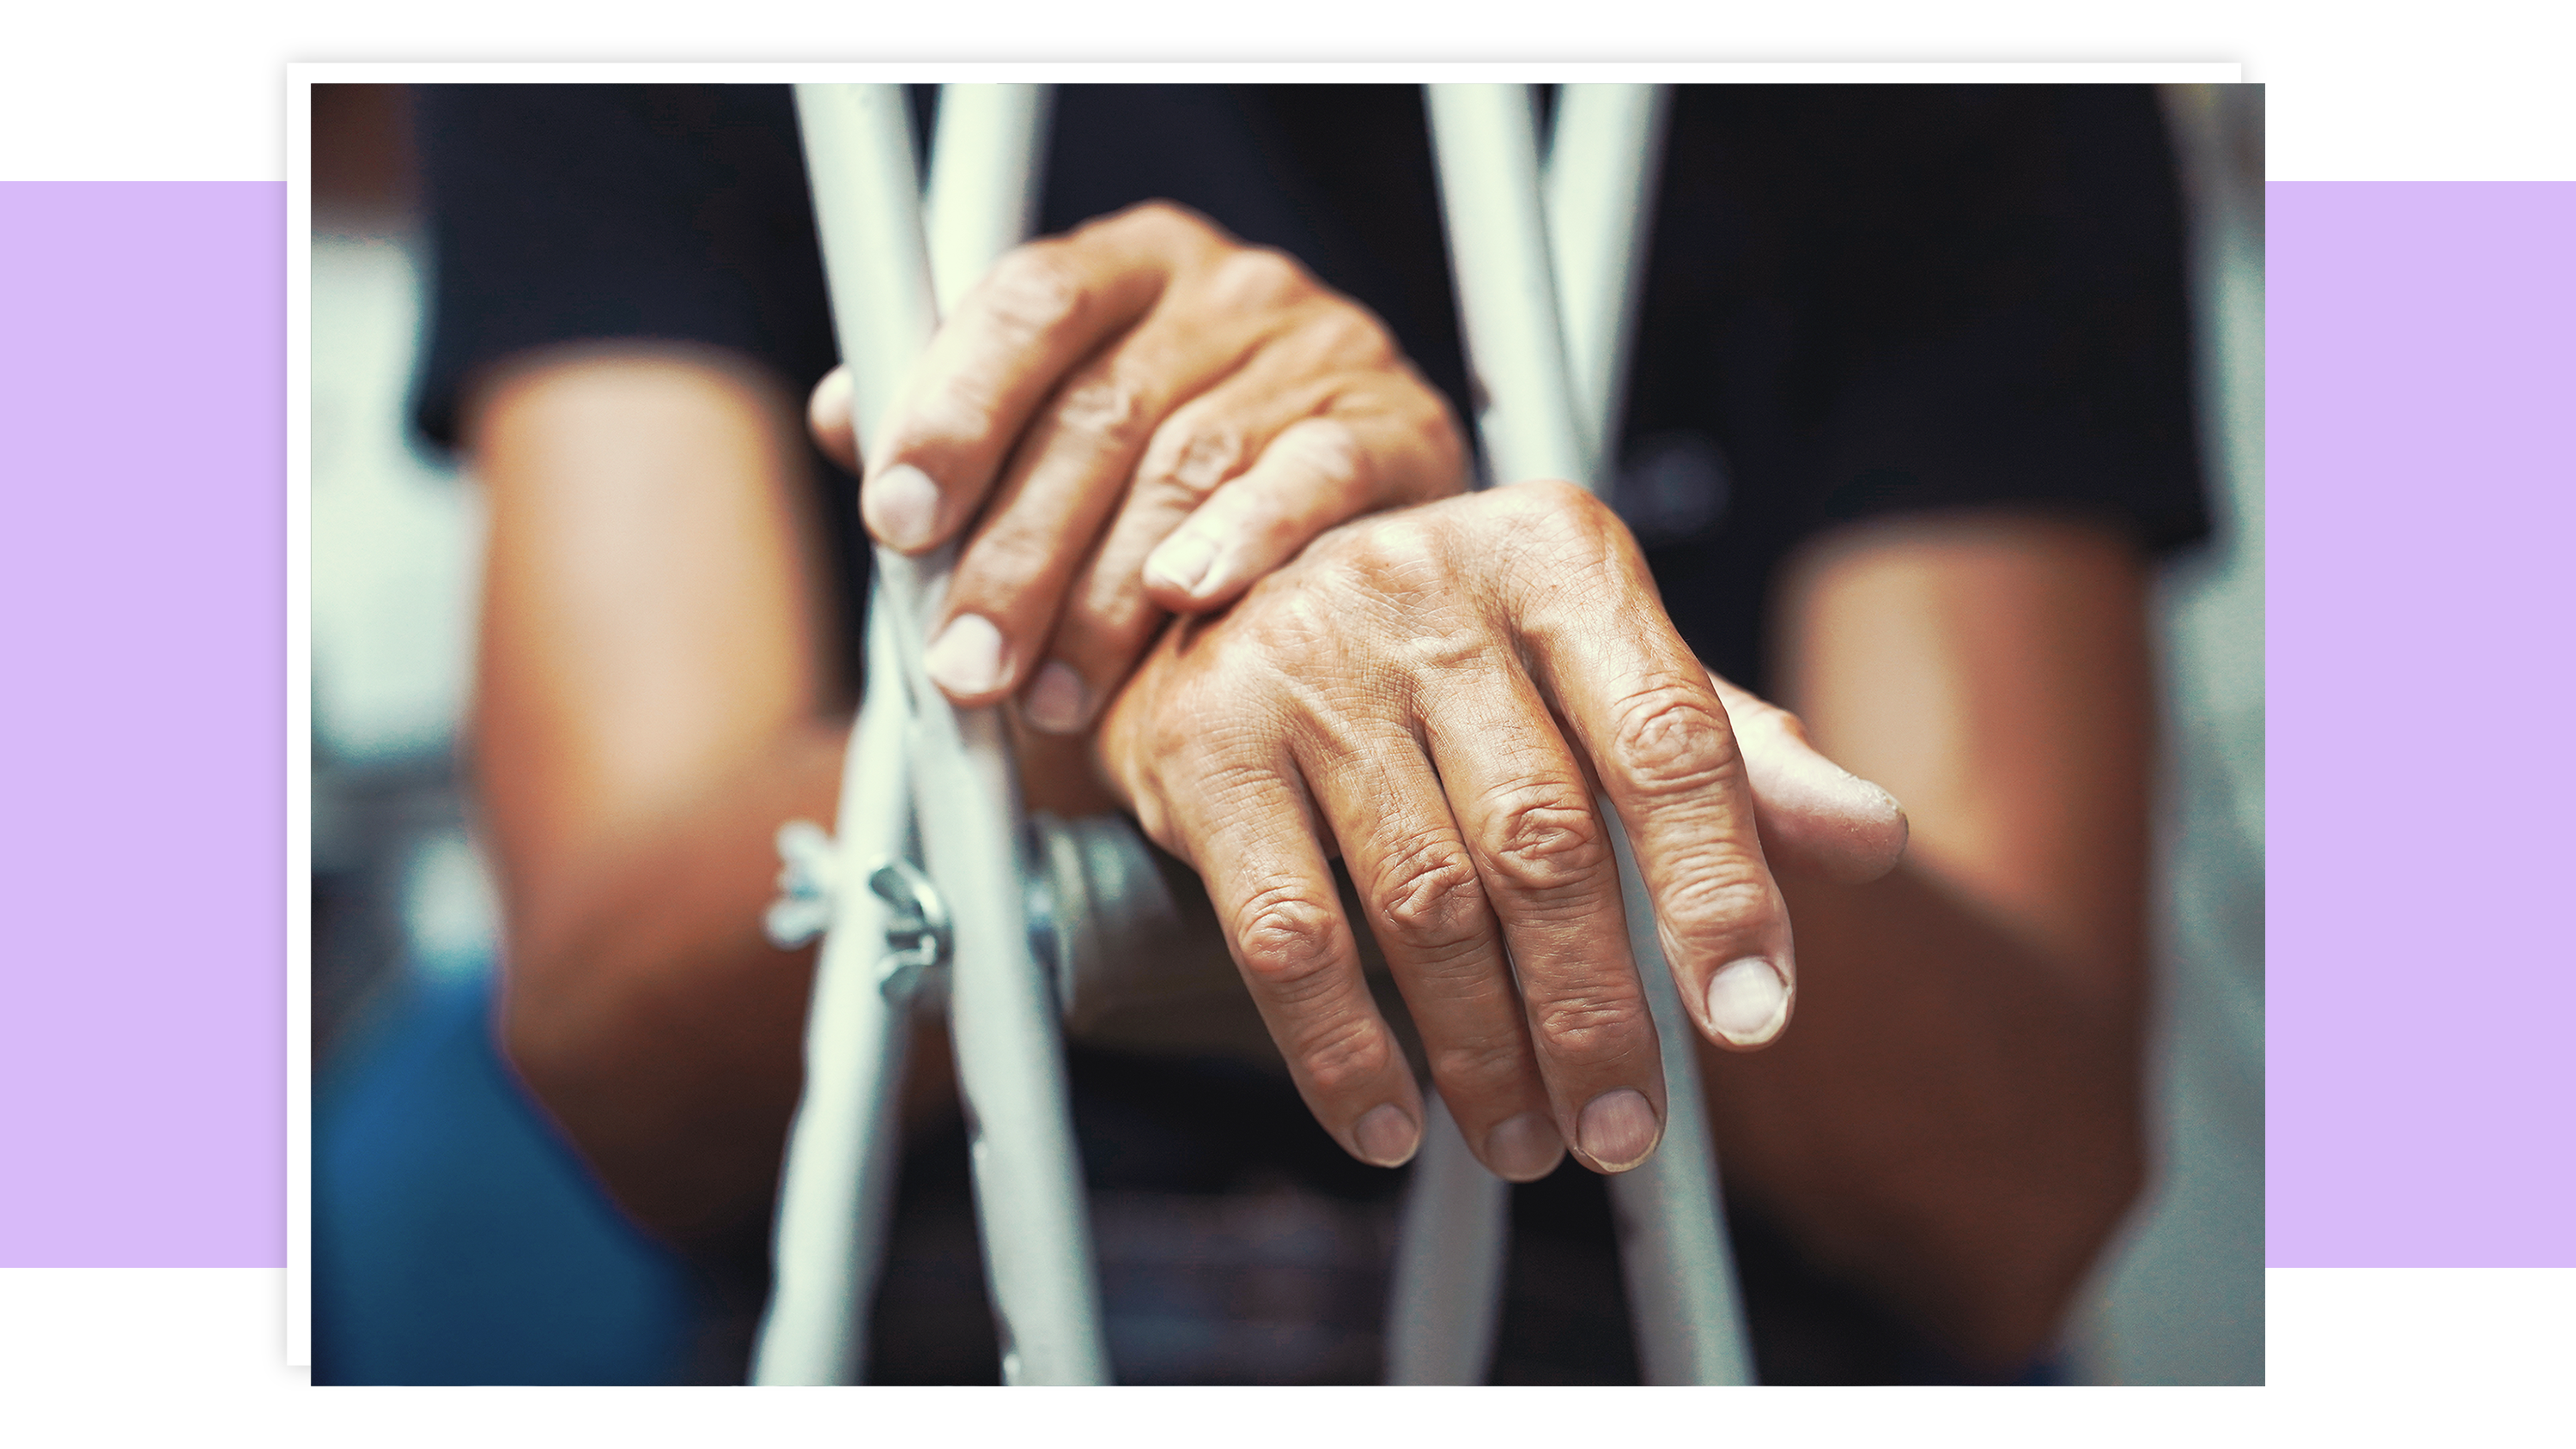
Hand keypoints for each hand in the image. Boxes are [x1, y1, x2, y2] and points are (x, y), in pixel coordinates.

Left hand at [809, 201, 1465, 734]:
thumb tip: (842, 414)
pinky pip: (1312, 480)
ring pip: (1187, 468)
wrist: (1348, 508)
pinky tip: (1186, 600)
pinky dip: (1243, 539)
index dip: (954, 411)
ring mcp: (1322, 348)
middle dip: (1014, 555)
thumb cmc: (1169, 479)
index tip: (896, 520)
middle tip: (962, 668)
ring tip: (1052, 698)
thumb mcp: (1055, 434)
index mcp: (1128, 263)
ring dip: (1103, 599)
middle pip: (1100, 412)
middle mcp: (1227, 286)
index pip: (1030, 303)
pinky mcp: (1399, 426)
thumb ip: (957, 423)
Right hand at [1094, 482, 1907, 1180]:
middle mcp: (1428, 587)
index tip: (1751, 1017)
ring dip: (1483, 1053)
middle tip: (1626, 1132)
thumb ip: (1730, 754)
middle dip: (1597, 1014)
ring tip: (1526, 1139)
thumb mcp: (1599, 666)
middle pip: (1543, 841)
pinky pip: (1287, 933)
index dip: (1719, 887)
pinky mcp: (1202, 744)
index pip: (1666, 737)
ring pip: (1421, 901)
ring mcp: (1306, 661)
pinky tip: (1387, 1123)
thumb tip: (1872, 838)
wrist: (1227, 576)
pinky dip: (1342, 1051)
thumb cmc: (1452, 649)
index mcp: (1555, 557)